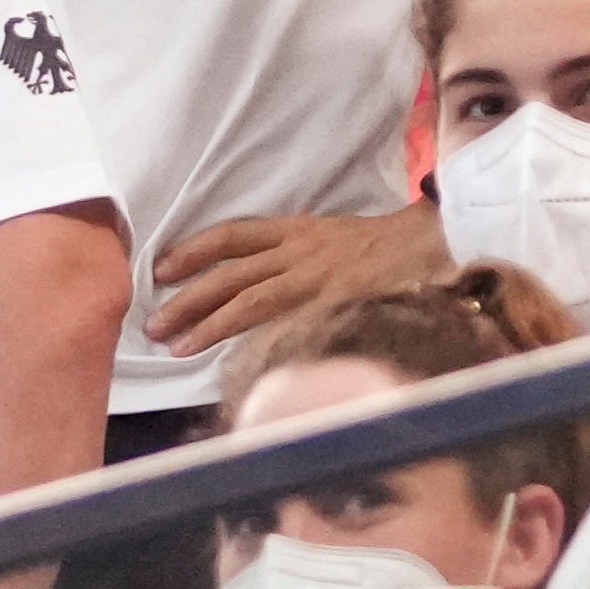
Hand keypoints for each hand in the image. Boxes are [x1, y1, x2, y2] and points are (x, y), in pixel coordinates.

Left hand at [142, 200, 450, 358]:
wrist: (436, 244)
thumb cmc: (387, 247)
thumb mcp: (334, 240)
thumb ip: (296, 257)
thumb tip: (252, 281)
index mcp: (301, 228)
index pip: (235, 234)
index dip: (194, 249)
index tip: (161, 266)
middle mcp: (301, 249)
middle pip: (230, 271)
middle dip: (187, 297)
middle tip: (153, 322)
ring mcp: (315, 277)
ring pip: (247, 298)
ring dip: (205, 322)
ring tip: (174, 345)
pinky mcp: (330, 303)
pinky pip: (282, 323)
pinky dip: (252, 341)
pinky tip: (227, 360)